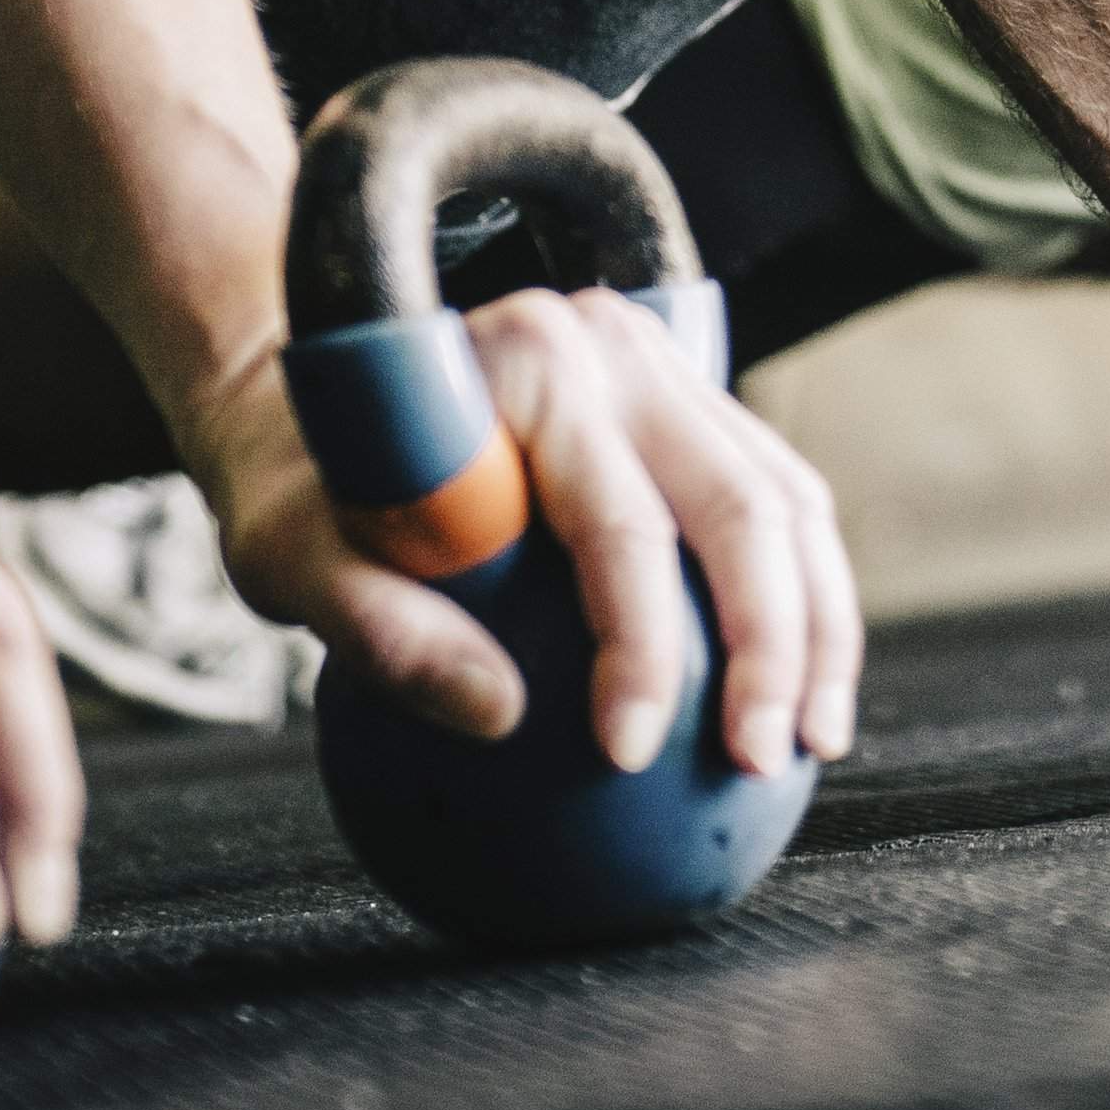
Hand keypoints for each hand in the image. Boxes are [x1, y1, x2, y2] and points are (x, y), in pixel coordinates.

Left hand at [204, 290, 859, 779]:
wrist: (329, 396)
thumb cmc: (302, 492)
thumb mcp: (292, 562)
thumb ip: (382, 631)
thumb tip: (499, 715)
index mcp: (533, 363)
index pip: (621, 522)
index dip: (643, 646)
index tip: (629, 755)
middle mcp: (621, 348)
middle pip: (743, 506)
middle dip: (774, 645)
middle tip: (757, 762)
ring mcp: (669, 371)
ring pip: (788, 502)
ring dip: (818, 630)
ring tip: (813, 744)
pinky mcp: (693, 408)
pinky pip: (778, 505)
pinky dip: (805, 603)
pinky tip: (795, 702)